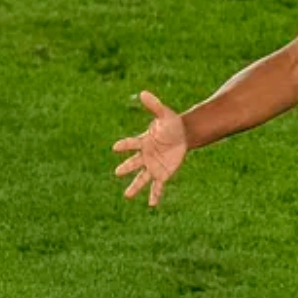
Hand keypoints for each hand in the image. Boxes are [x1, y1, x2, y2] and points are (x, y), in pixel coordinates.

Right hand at [113, 91, 189, 206]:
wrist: (182, 136)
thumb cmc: (170, 124)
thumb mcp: (164, 114)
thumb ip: (154, 106)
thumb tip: (143, 93)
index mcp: (143, 142)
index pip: (132, 144)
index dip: (124, 145)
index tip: (115, 147)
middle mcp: (145, 156)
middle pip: (134, 163)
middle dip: (127, 168)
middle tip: (117, 172)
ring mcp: (152, 166)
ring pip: (142, 178)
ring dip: (135, 187)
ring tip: (127, 196)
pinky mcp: (162, 174)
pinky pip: (157, 186)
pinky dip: (154, 195)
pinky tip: (151, 204)